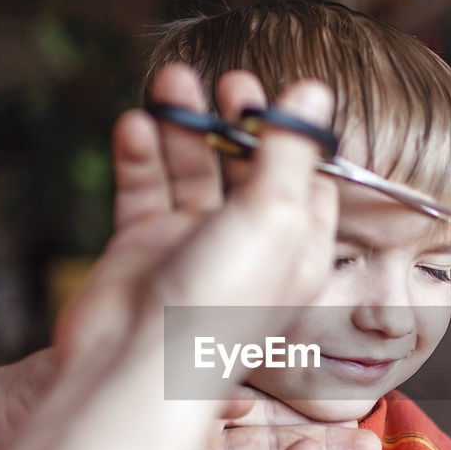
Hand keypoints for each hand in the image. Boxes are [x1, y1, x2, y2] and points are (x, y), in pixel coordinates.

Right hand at [0, 67, 354, 449]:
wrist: (136, 368)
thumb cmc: (220, 306)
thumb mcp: (274, 217)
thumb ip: (293, 150)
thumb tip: (314, 92)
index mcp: (296, 247)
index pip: (308, 178)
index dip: (295, 134)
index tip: (279, 94)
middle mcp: (248, 246)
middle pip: (247, 166)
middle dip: (237, 120)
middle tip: (226, 81)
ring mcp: (193, 246)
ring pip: (191, 169)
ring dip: (184, 125)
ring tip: (172, 83)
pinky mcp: (143, 248)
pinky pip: (144, 189)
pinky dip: (140, 155)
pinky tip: (137, 125)